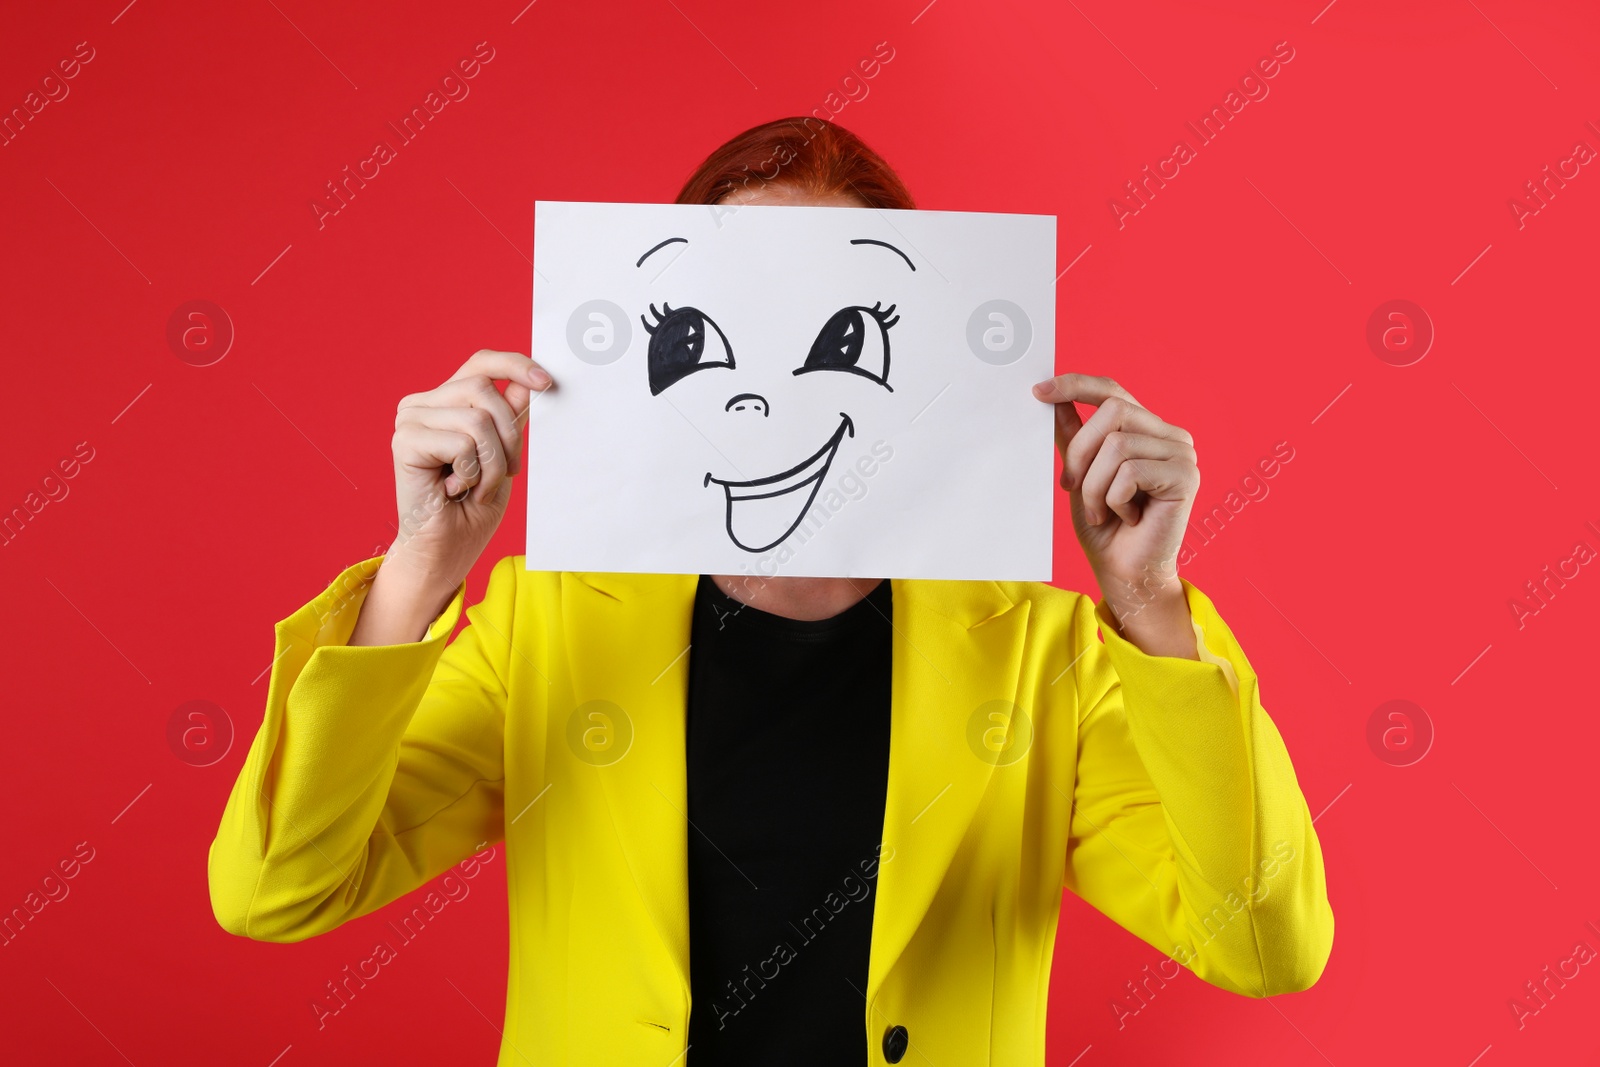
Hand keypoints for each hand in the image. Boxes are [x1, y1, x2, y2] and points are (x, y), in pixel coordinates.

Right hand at [350, 350, 552, 644]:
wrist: (446, 552)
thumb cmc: (472, 509)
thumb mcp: (504, 456)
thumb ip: (510, 418)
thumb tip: (526, 382)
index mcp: (446, 401)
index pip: (482, 362)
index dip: (516, 365)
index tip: (548, 383)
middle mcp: (423, 404)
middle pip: (485, 389)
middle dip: (509, 435)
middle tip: (503, 472)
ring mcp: (410, 420)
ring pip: (478, 419)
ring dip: (491, 463)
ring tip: (476, 486)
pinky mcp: (405, 441)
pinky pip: (463, 442)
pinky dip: (472, 473)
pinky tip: (455, 490)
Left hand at [1032, 373, 1200, 652]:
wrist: (1125, 573)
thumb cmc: (1105, 527)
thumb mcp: (1080, 474)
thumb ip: (1072, 436)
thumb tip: (1052, 398)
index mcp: (1146, 429)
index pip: (1111, 390)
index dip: (1075, 385)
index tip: (1037, 391)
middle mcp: (1169, 435)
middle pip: (1111, 411)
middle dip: (1079, 452)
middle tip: (1071, 487)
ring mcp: (1181, 454)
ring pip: (1117, 445)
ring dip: (1094, 485)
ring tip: (1101, 511)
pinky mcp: (1185, 476)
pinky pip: (1130, 472)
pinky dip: (1113, 499)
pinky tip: (1126, 517)